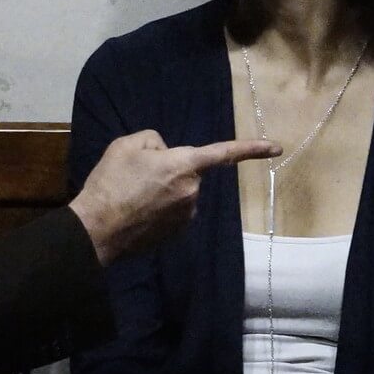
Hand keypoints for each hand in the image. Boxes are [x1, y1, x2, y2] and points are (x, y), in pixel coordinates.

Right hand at [69, 131, 279, 265]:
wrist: (97, 228)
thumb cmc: (111, 182)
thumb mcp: (127, 144)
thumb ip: (154, 141)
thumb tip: (164, 153)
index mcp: (184, 165)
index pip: (224, 153)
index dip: (252, 148)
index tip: (277, 148)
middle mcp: (192, 191)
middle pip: (187, 171)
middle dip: (170, 169)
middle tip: (137, 174)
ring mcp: (186, 215)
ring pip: (179, 192)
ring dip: (164, 190)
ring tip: (133, 195)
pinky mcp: (176, 233)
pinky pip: (173, 211)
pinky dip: (159, 209)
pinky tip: (137, 211)